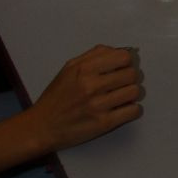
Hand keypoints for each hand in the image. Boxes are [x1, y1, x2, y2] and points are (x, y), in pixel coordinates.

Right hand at [24, 45, 142, 154]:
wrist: (42, 127)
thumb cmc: (56, 97)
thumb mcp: (69, 69)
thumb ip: (93, 56)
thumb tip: (117, 51)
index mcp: (84, 69)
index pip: (124, 57)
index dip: (125, 62)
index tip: (120, 68)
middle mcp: (92, 85)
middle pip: (132, 74)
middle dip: (129, 78)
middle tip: (121, 84)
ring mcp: (98, 105)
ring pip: (135, 92)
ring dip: (131, 94)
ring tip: (121, 97)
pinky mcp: (104, 123)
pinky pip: (133, 111)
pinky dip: (132, 110)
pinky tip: (122, 109)